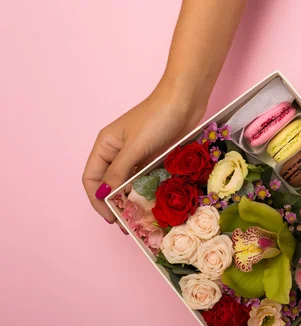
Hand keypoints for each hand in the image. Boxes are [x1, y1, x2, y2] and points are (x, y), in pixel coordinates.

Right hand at [82, 80, 205, 223]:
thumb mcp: (135, 147)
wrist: (185, 100)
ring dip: (132, 201)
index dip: (97, 201)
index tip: (111, 218)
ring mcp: (137, 155)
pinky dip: (146, 192)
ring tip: (140, 219)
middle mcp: (118, 152)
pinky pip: (145, 179)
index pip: (91, 179)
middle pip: (109, 184)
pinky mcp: (154, 157)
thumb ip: (119, 172)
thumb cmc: (157, 118)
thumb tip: (104, 195)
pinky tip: (153, 204)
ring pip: (128, 184)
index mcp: (105, 146)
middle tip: (128, 225)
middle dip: (115, 205)